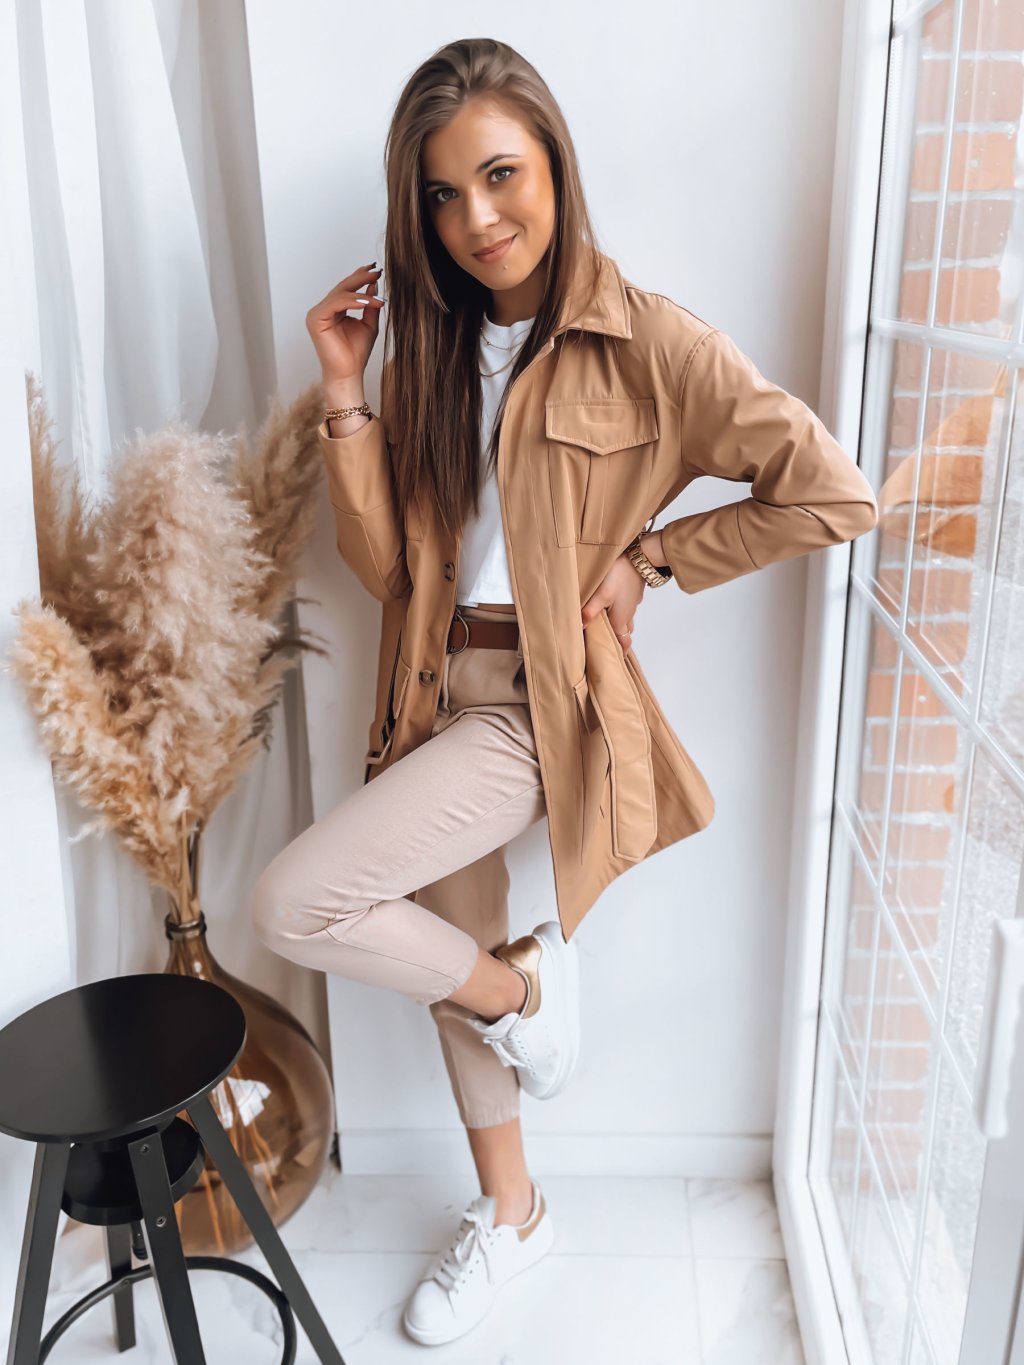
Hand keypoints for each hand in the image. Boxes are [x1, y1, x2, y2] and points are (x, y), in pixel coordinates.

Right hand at [305, 262, 384, 392]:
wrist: (349, 373)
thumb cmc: (356, 353)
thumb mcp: (369, 324)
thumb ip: (369, 305)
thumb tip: (373, 285)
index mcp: (332, 310)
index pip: (346, 289)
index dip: (360, 276)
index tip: (376, 269)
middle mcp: (322, 310)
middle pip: (342, 287)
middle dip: (361, 277)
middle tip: (377, 271)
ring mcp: (316, 314)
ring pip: (340, 294)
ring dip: (361, 292)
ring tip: (377, 292)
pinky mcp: (316, 319)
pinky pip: (336, 303)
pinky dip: (353, 301)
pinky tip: (367, 302)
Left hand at [581, 552, 646, 652]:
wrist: (640, 558)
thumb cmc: (621, 576)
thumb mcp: (601, 595)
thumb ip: (590, 612)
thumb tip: (580, 628)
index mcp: (620, 620)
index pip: (622, 644)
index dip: (619, 653)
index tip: (613, 661)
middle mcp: (628, 615)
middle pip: (623, 633)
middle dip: (616, 641)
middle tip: (604, 646)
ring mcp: (631, 604)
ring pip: (625, 621)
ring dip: (617, 627)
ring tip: (603, 627)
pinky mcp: (632, 594)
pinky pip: (625, 609)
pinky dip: (619, 613)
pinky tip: (609, 606)